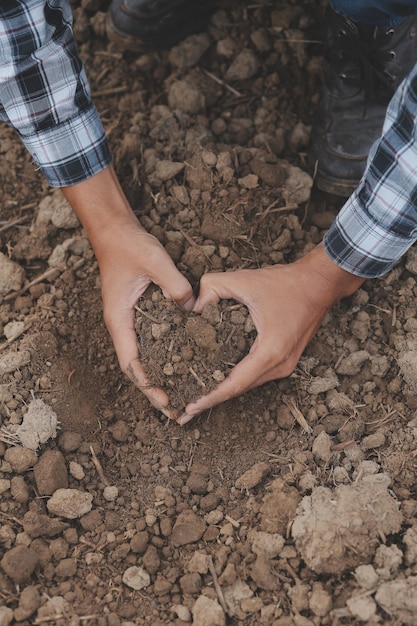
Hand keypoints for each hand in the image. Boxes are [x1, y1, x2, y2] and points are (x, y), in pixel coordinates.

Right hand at [62, 166, 193, 417]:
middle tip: (176, 412)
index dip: (148, 385)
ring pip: (142, 358)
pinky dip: (161, 358)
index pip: (132, 363)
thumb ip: (175, 286)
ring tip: (178, 397)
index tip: (165, 403)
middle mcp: (122, 325)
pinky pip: (149, 342)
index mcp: (120, 320)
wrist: (115, 232)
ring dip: (158, 378)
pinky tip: (179, 364)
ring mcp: (129, 321)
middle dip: (154, 391)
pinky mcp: (138, 314)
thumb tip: (194, 310)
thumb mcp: (156, 262)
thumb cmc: (129, 246)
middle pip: (136, 368)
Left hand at [178, 243, 363, 423]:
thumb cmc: (287, 283)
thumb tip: (192, 306)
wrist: (321, 283)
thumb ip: (212, 287)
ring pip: (248, 385)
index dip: (209, 398)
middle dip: (211, 400)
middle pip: (239, 390)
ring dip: (223, 392)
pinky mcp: (286, 361)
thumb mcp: (244, 279)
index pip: (234, 384)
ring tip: (196, 399)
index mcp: (270, 351)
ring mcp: (285, 366)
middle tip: (184, 411)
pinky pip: (256, 377)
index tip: (188, 409)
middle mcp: (280, 365)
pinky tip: (218, 381)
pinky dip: (236, 381)